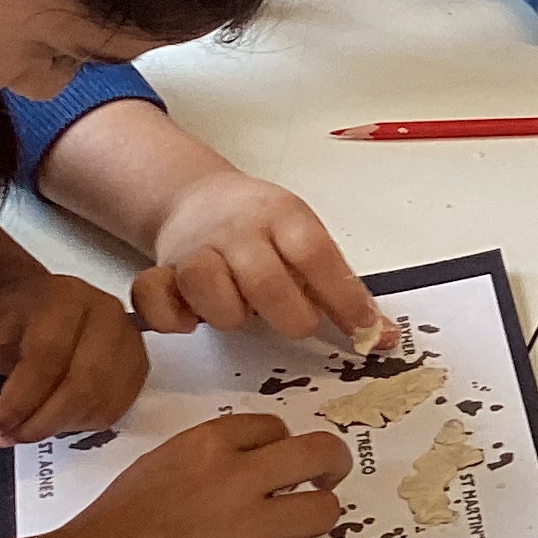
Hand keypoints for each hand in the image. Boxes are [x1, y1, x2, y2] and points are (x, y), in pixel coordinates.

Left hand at [0, 267, 147, 445]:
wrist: (24, 305)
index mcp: (62, 296)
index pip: (46, 358)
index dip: (16, 402)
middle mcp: (106, 311)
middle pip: (84, 383)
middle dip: (41, 421)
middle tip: (5, 439)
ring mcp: (128, 338)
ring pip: (103, 400)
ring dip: (60, 427)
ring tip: (23, 431)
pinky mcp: (137, 363)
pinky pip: (118, 408)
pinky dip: (83, 425)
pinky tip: (52, 422)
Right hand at [65, 414, 352, 537]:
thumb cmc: (108, 524)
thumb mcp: (159, 463)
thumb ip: (207, 459)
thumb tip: (245, 468)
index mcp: (209, 442)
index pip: (275, 426)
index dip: (281, 447)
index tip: (277, 465)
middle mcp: (237, 477)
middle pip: (320, 454)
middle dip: (330, 467)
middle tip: (323, 482)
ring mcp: (247, 528)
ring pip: (326, 512)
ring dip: (317, 524)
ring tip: (299, 534)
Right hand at [137, 169, 382, 345]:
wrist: (195, 198)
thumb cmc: (261, 228)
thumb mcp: (305, 239)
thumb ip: (341, 289)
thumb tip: (382, 338)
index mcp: (282, 216)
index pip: (316, 255)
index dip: (344, 298)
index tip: (366, 332)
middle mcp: (237, 229)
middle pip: (263, 279)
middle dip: (289, 316)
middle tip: (297, 324)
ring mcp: (195, 249)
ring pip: (207, 287)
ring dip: (229, 313)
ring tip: (240, 310)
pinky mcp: (161, 270)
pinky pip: (154, 296)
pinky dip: (170, 316)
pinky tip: (190, 320)